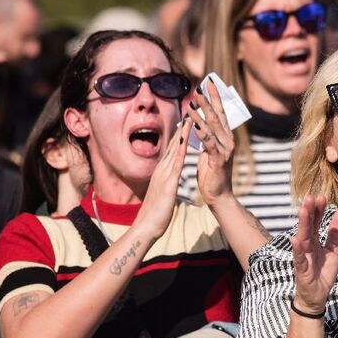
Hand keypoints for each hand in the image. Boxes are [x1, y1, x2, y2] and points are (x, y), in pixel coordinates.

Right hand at [134, 113, 191, 239]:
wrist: (146, 227)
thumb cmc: (155, 213)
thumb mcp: (163, 194)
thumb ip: (166, 184)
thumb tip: (170, 180)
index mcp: (162, 172)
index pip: (173, 150)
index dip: (180, 135)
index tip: (187, 121)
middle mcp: (162, 169)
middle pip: (174, 144)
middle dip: (182, 128)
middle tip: (190, 110)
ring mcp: (164, 175)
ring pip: (175, 150)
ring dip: (183, 134)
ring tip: (190, 118)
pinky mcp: (168, 184)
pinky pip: (176, 164)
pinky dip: (181, 151)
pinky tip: (186, 141)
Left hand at [185, 82, 235, 207]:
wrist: (218, 195)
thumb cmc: (213, 173)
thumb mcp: (210, 151)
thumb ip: (208, 137)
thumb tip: (200, 122)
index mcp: (225, 137)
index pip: (221, 112)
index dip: (214, 97)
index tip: (208, 82)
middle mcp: (228, 140)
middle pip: (218, 115)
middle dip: (208, 99)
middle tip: (200, 85)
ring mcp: (225, 149)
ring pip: (212, 126)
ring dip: (201, 112)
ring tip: (191, 100)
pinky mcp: (218, 159)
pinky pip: (208, 142)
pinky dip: (200, 131)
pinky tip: (193, 122)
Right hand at [291, 195, 337, 313]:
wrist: (317, 297)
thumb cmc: (322, 273)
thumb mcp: (334, 251)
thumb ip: (336, 233)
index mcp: (315, 241)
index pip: (316, 222)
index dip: (318, 210)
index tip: (322, 196)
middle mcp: (307, 246)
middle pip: (308, 227)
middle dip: (309, 212)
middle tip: (311, 197)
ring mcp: (302, 257)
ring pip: (302, 238)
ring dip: (303, 224)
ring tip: (303, 210)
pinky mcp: (301, 270)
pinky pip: (298, 258)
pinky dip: (296, 249)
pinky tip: (295, 239)